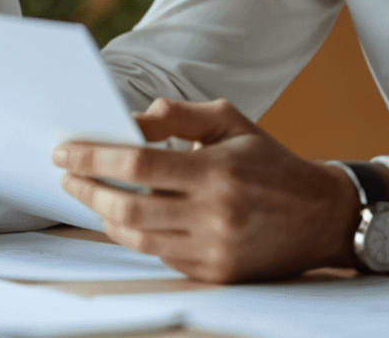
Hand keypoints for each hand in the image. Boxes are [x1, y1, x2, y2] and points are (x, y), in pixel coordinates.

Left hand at [53, 98, 361, 283]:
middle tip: (67, 177)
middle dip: (87, 190)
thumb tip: (132, 121)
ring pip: (137, 237)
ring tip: (91, 196)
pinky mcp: (215, 273)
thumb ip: (180, 116)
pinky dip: (135, 236)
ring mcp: (214, 249)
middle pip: (128, 205)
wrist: (322, 216)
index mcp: (217, 171)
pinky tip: (124, 217)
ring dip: (104, 216)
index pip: (138, 162)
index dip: (93, 157)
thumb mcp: (232, 122)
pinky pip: (159, 256)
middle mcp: (214, 214)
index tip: (65, 152)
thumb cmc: (271, 163)